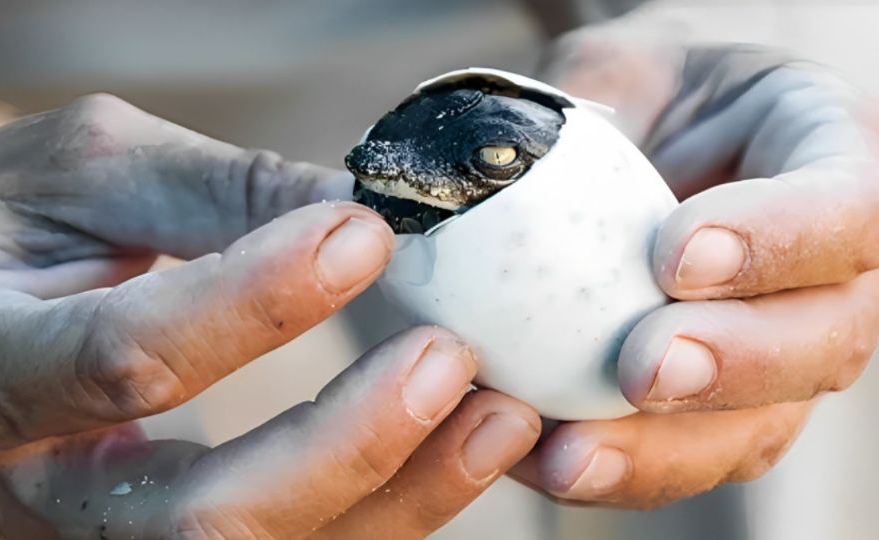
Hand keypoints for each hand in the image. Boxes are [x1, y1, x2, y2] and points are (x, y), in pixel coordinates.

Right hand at [0, 95, 540, 537]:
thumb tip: (361, 210)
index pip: (123, 359)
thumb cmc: (10, 226)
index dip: (253, 303)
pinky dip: (388, 510)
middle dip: (345, 446)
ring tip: (499, 417)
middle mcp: (38, 490)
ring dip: (396, 498)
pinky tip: (457, 448)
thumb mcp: (88, 171)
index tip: (363, 235)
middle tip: (448, 358)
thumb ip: (220, 192)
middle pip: (202, 519)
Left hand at [513, 28, 878, 507]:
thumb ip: (580, 105)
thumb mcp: (617, 70)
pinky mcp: (715, 410)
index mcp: (822, 160)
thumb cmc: (635, 98)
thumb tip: (469, 166)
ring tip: (575, 453)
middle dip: (736, 364)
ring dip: (666, 450)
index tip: (676, 254)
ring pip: (759, 426)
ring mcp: (775, 352)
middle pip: (826, 339)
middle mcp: (824, 274)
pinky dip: (616, 470)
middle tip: (641, 367)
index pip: (845, 206)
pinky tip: (544, 461)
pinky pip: (683, 456)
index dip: (778, 239)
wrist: (636, 149)